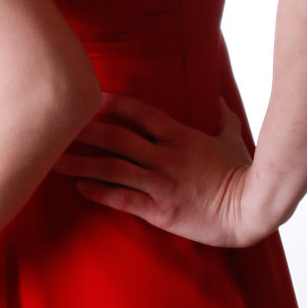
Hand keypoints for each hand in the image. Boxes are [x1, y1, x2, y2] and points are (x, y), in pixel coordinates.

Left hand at [57, 94, 259, 246]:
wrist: (252, 209)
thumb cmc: (242, 174)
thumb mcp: (232, 139)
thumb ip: (222, 118)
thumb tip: (218, 100)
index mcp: (181, 136)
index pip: (140, 113)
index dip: (112, 104)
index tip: (89, 98)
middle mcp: (166, 156)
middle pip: (117, 137)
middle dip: (85, 131)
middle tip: (57, 126)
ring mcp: (162, 182)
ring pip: (113, 167)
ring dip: (82, 163)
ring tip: (54, 160)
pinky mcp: (161, 209)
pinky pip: (124, 198)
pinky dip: (100, 192)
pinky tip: (80, 188)